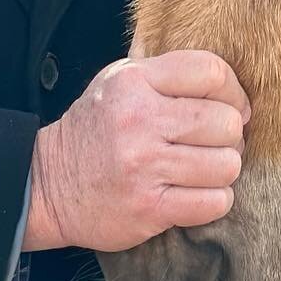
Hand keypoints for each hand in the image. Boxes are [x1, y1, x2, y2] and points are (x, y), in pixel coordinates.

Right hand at [25, 51, 249, 253]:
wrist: (46, 184)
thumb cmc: (95, 129)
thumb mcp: (117, 81)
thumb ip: (165, 71)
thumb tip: (227, 81)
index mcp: (135, 81)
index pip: (211, 72)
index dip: (234, 92)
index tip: (233, 109)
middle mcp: (139, 120)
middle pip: (225, 122)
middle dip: (230, 136)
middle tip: (216, 144)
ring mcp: (144, 166)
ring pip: (226, 165)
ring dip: (223, 170)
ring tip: (204, 169)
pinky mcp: (149, 208)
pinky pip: (214, 202)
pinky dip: (214, 200)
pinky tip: (197, 194)